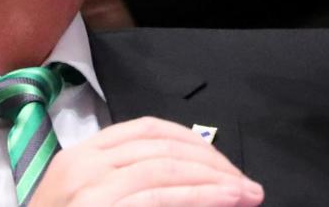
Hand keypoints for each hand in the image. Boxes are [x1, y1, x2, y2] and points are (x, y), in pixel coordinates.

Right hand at [31, 117, 263, 205]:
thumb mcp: (90, 201)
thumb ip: (129, 183)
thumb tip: (186, 176)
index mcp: (84, 155)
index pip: (148, 129)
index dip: (193, 142)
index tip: (222, 163)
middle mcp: (85, 163)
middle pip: (163, 145)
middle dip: (212, 162)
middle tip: (245, 184)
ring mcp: (90, 188)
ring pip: (166, 167)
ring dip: (214, 179)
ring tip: (244, 194)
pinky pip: (159, 197)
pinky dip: (199, 196)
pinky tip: (224, 200)